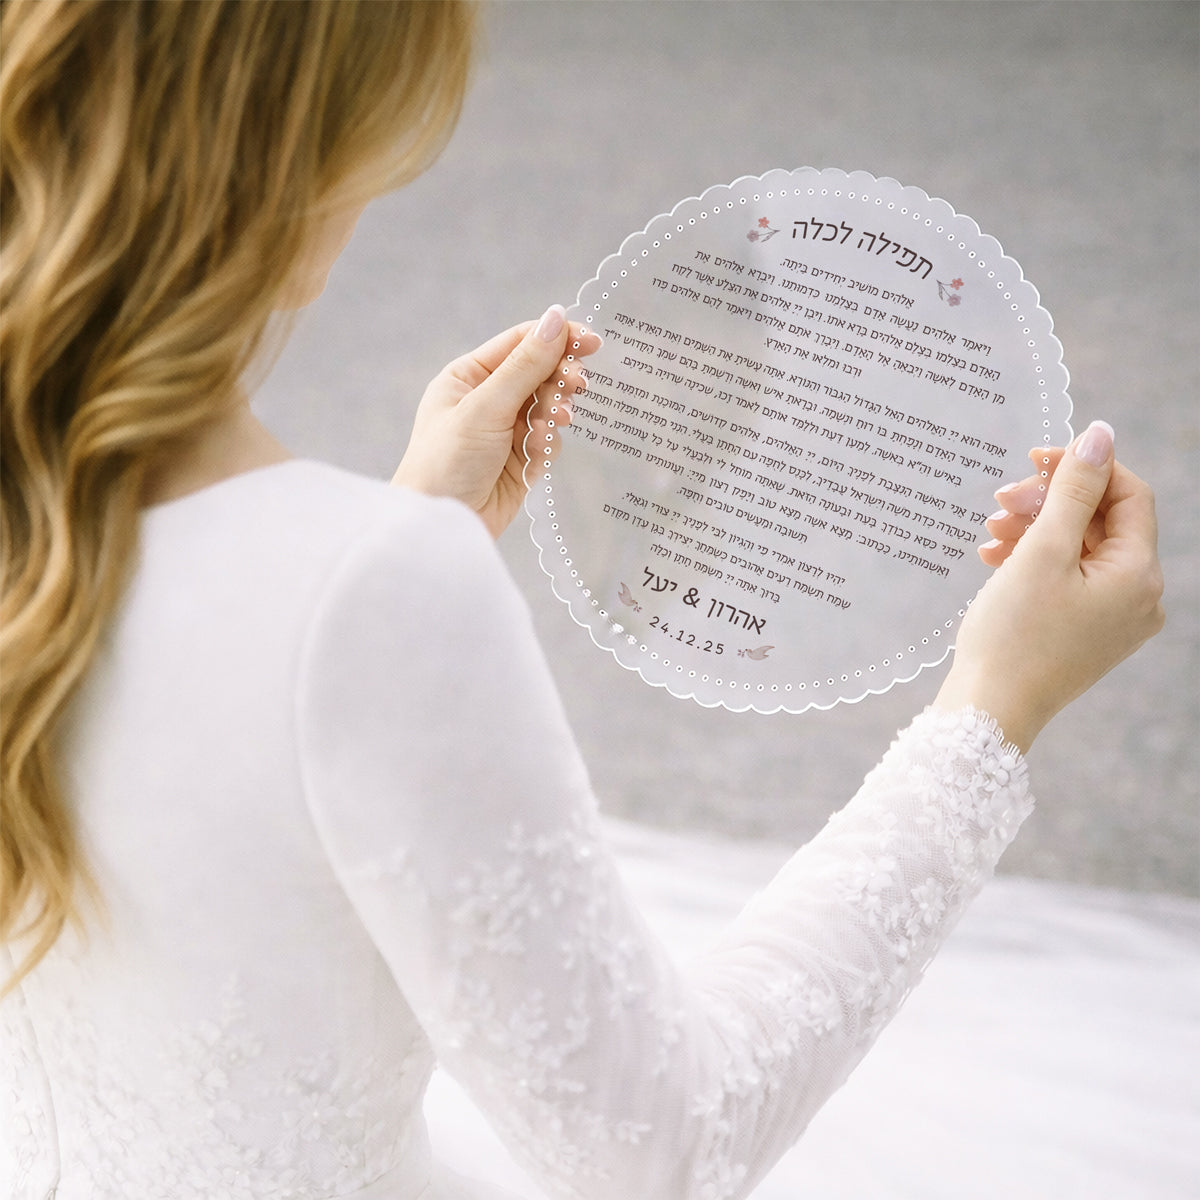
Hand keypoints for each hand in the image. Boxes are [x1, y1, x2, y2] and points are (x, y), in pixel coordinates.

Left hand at [393, 306, 601, 536]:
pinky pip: (548, 440)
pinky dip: (548, 443)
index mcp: (468, 377)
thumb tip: (557, 319)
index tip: (591, 341)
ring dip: (555, 412)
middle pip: (540, 374)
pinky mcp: (520, 461)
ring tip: (553, 423)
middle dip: (559, 379)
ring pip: (548, 407)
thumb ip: (525, 366)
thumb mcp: (485, 408)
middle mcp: (487, 400)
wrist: (441, 527)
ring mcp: (505, 431)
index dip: (557, 338)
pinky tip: (537, 452)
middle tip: (576, 386)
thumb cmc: (445, 463)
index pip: (520, 344)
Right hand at [934, 421, 1163, 751]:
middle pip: (1101, 523)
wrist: (989, 711)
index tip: (1033, 460)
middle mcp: (1138, 598)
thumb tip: (1100, 434)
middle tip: (999, 499)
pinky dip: (1033, 562)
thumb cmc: (1013, 635)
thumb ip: (1073, 490)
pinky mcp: (1084, 633)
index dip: (1084, 469)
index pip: (1128, 495)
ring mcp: (1112, 620)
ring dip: (1034, 530)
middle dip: (1048, 503)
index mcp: (1139, 576)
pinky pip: (1067, 580)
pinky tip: (994, 559)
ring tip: (989, 532)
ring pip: (1079, 550)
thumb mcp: (1041, 551)